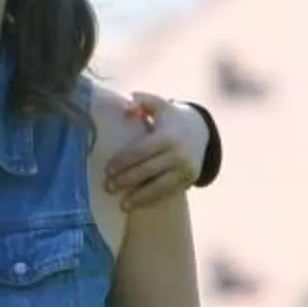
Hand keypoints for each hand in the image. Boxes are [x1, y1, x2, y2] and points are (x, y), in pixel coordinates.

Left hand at [104, 94, 209, 211]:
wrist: (200, 131)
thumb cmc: (169, 118)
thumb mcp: (158, 104)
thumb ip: (141, 102)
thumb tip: (126, 109)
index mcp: (168, 135)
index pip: (141, 150)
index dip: (123, 161)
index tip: (107, 169)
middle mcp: (179, 154)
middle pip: (147, 170)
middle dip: (126, 180)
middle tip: (107, 187)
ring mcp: (185, 169)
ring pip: (159, 186)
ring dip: (138, 197)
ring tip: (121, 204)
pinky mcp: (189, 180)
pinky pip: (167, 193)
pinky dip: (151, 199)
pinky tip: (136, 204)